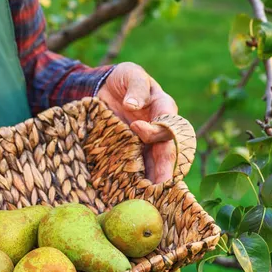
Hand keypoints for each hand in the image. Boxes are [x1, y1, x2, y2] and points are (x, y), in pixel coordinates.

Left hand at [97, 62, 178, 182]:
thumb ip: (136, 87)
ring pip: (156, 164)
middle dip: (165, 169)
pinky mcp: (133, 151)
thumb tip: (134, 104)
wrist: (105, 88)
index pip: (167, 123)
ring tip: (150, 198)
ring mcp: (147, 143)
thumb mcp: (130, 74)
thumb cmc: (122, 79)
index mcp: (164, 108)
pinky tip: (134, 193)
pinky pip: (140, 167)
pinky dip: (138, 180)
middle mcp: (160, 128)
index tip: (136, 128)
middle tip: (160, 186)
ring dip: (154, 181)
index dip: (155, 129)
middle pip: (167, 150)